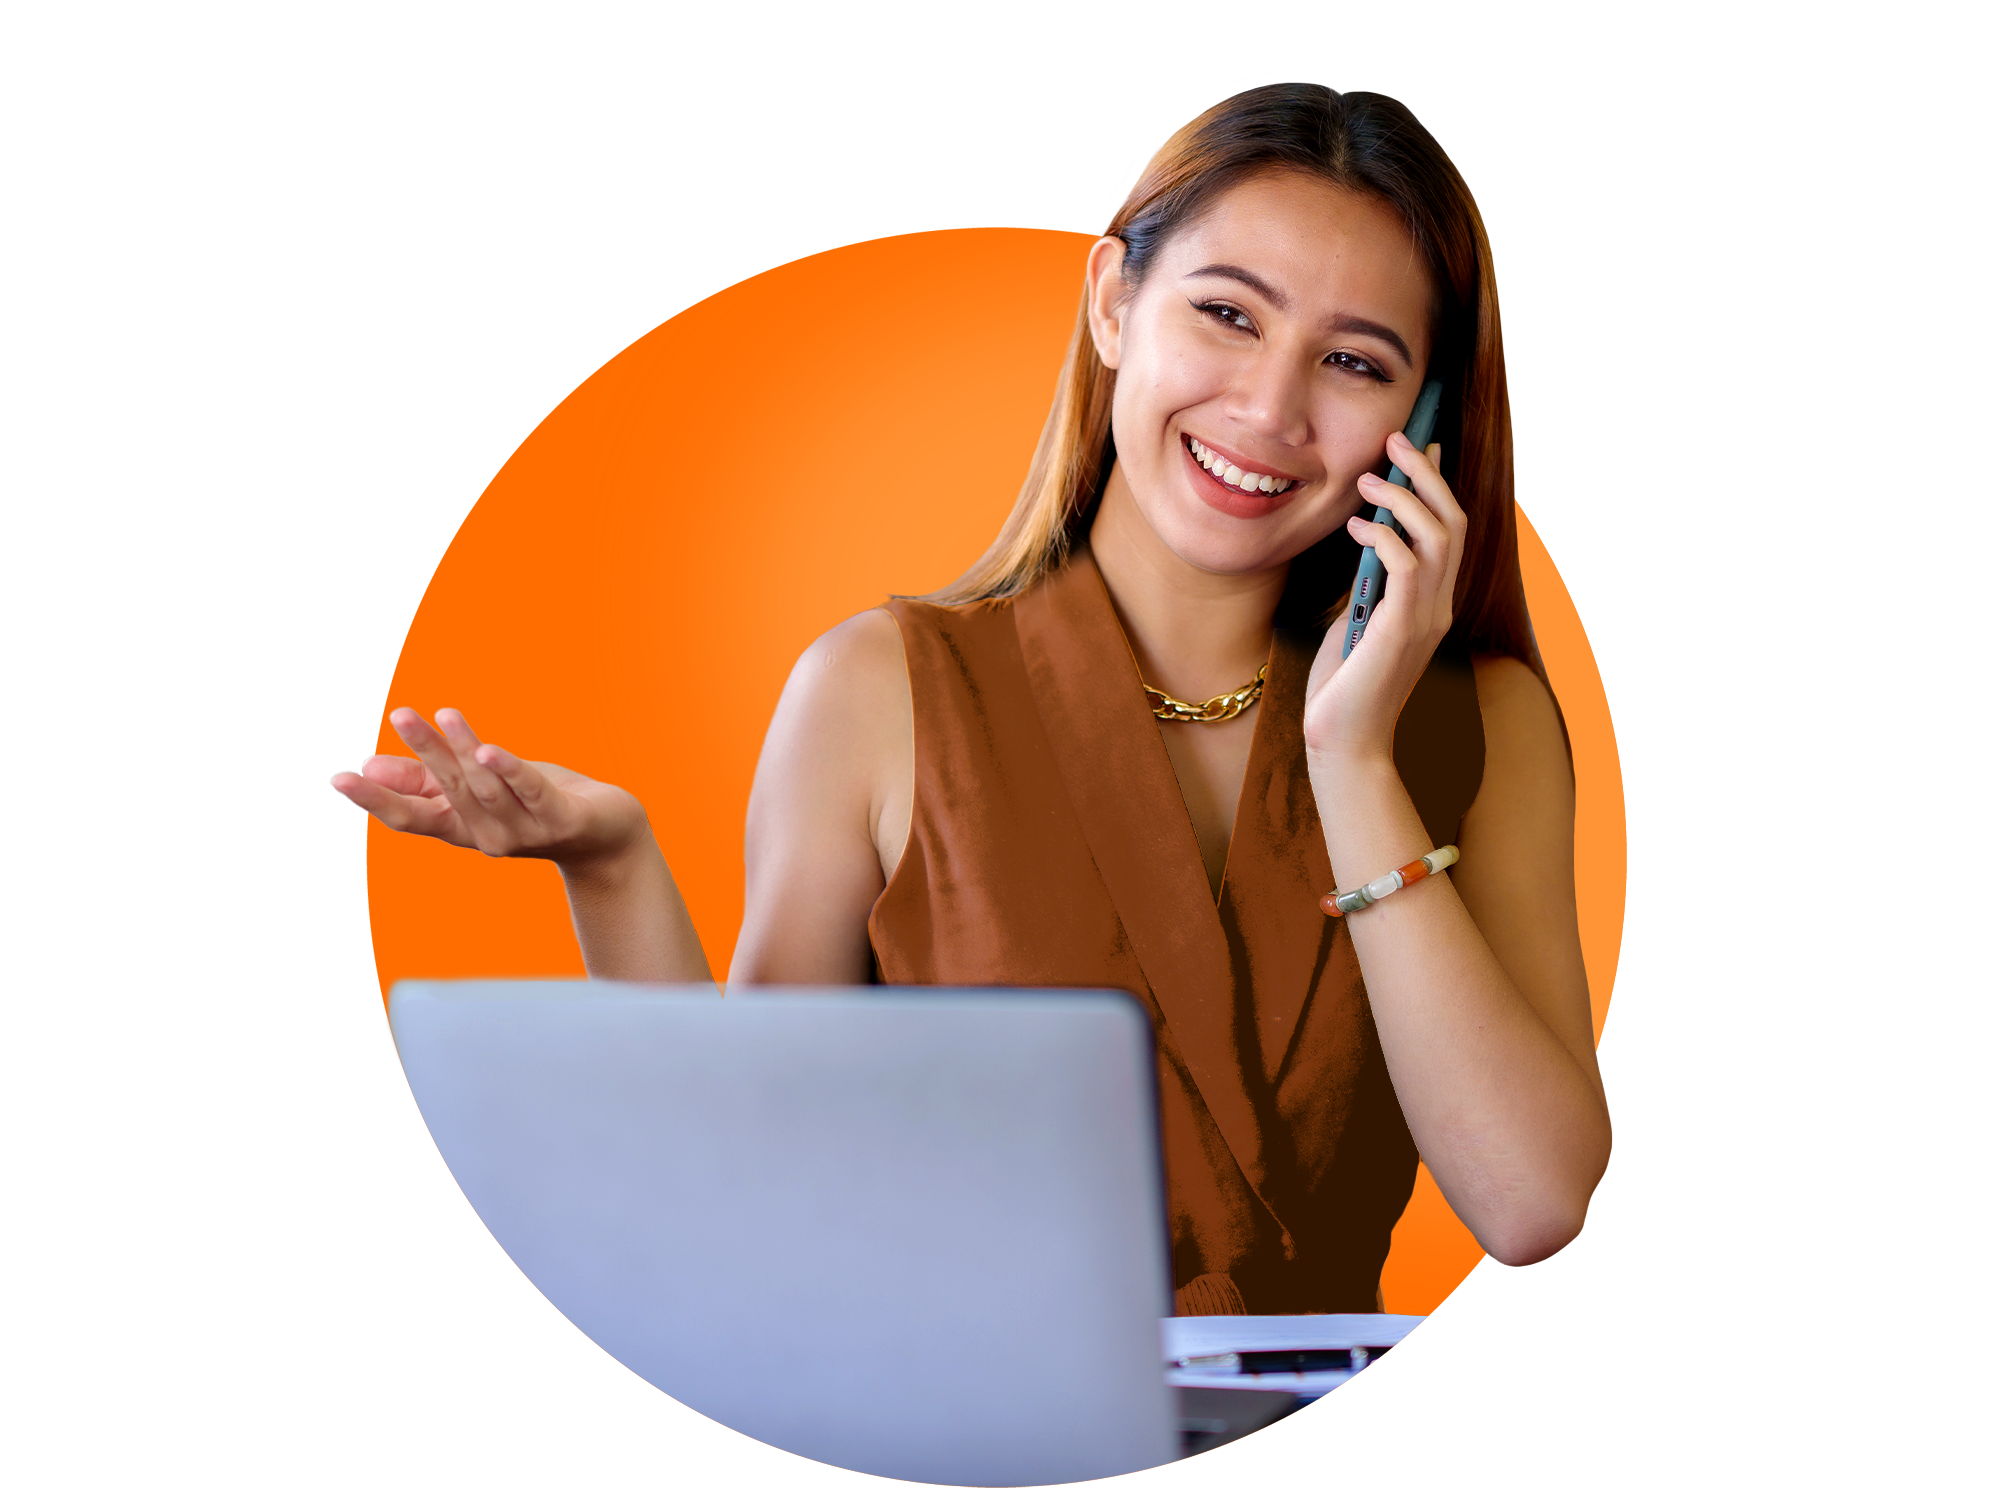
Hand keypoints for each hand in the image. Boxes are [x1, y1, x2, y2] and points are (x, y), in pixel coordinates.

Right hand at [328, 707, 647, 870]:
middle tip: (398, 714)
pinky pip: (531, 790)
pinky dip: (510, 771)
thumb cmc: (535, 805)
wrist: (607, 837)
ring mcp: (526, 830)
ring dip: (463, 750)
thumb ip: (424, 782)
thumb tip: (366, 765)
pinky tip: (489, 751)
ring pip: (486, 786)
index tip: (337, 778)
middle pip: (448, 791)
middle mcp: (488, 836)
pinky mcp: (561, 817)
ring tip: (443, 715)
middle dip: (423, 751)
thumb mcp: (476, 791)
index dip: (374, 799)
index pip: (410, 817)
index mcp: (463, 829)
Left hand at [1302, 433, 1465, 761]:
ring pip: (1439, 535)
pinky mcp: (1401, 630)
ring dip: (1405, 497)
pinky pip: (1407, 566)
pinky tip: (1354, 526)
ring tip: (1370, 479)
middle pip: (1454, 522)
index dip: (1439, 485)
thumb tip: (1365, 537)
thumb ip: (1369, 583)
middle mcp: (1438, 607)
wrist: (1342, 744)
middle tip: (1397, 440)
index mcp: (1432, 604)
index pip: (1450, 532)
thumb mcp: (1356, 621)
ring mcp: (1425, 619)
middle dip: (1428, 474)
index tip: (1424, 446)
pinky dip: (1383, 536)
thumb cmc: (1342, 687)